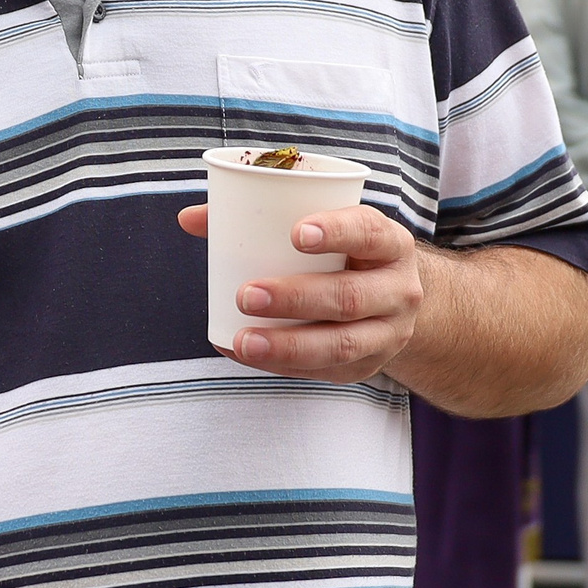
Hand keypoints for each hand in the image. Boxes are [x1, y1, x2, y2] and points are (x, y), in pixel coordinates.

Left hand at [177, 203, 423, 381]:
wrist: (393, 300)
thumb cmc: (342, 255)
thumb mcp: (324, 230)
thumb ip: (258, 218)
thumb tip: (189, 217)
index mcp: (388, 244)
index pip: (370, 233)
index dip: (337, 232)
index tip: (296, 233)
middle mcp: (398, 290)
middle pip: (350, 297)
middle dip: (296, 298)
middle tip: (246, 294)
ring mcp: (388, 333)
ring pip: (341, 343)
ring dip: (288, 345)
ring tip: (244, 341)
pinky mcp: (368, 365)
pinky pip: (324, 370)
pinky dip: (281, 365)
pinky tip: (244, 354)